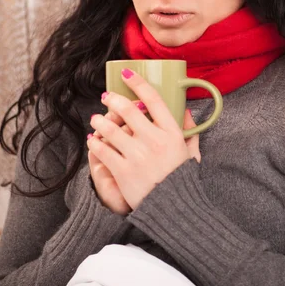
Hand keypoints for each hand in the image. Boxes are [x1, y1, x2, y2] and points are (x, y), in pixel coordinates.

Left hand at [87, 70, 200, 210]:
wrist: (173, 210)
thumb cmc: (181, 180)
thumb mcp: (191, 153)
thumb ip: (191, 131)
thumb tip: (187, 111)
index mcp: (171, 133)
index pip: (153, 99)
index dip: (138, 83)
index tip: (127, 74)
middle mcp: (154, 140)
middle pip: (127, 110)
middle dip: (112, 99)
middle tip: (106, 97)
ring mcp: (137, 156)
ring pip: (110, 128)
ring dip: (99, 120)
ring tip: (96, 119)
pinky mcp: (123, 171)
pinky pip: (102, 150)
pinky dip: (94, 143)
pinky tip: (93, 140)